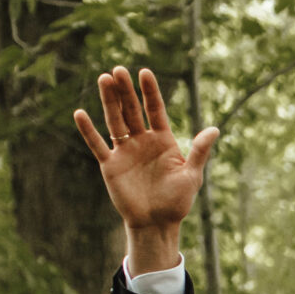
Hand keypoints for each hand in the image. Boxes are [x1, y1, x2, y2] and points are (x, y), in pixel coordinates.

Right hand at [73, 68, 218, 269]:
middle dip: (126, 90)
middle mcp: (142, 141)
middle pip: (131, 110)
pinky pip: (97, 144)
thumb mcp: (192, 175)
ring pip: (114, 121)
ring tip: (103, 78)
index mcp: (163, 140)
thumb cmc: (178, 201)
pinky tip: (79, 113)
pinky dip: (88, 130)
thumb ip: (199, 151)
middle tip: (118, 70)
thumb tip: (215, 129)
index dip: (150, 92)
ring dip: (108, 101)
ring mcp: (125, 151)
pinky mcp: (110, 165)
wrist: (157, 223)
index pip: (155, 109)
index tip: (144, 72)